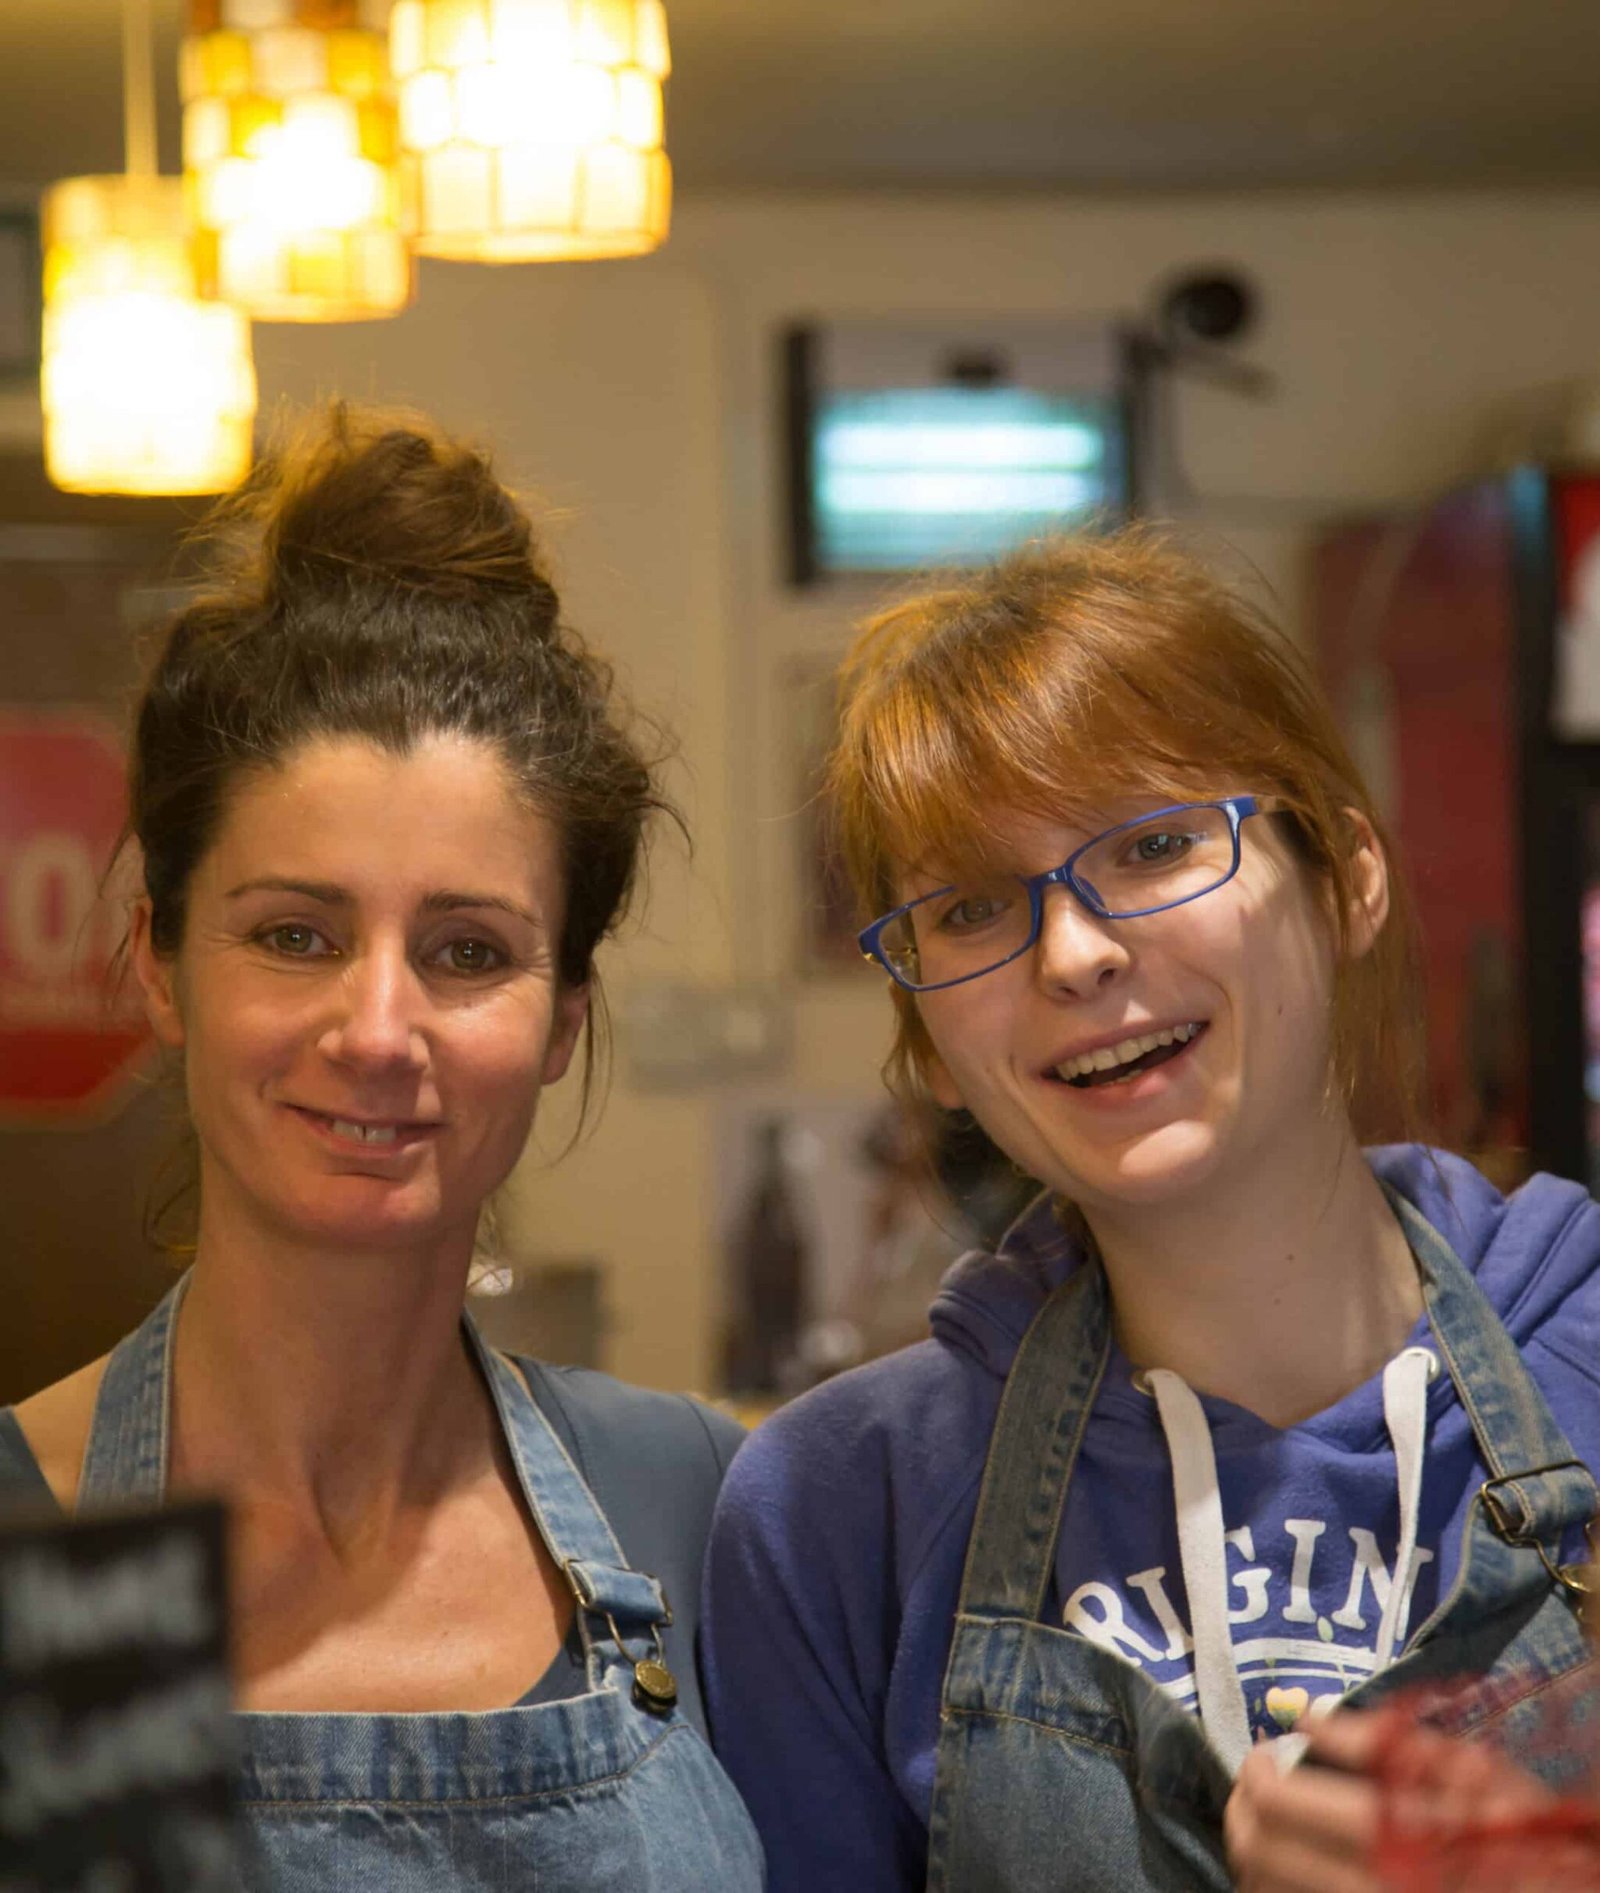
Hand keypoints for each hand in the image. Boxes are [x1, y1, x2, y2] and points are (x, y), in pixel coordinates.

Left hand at [1226, 1705, 1558, 1892]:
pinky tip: (1294, 1866)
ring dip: (1251, 1851)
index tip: (1266, 1753)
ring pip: (1264, 1889)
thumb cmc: (1519, 1831)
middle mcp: (1365, 1887)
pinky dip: (1279, 1886)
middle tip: (1256, 1784)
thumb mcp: (1469, 1769)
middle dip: (1242, 1808)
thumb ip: (1380, 1741)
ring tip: (1269, 1823)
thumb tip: (1306, 1716)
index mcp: (1387, 1833)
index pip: (1276, 1803)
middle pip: (1256, 1850)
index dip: (1257, 1770)